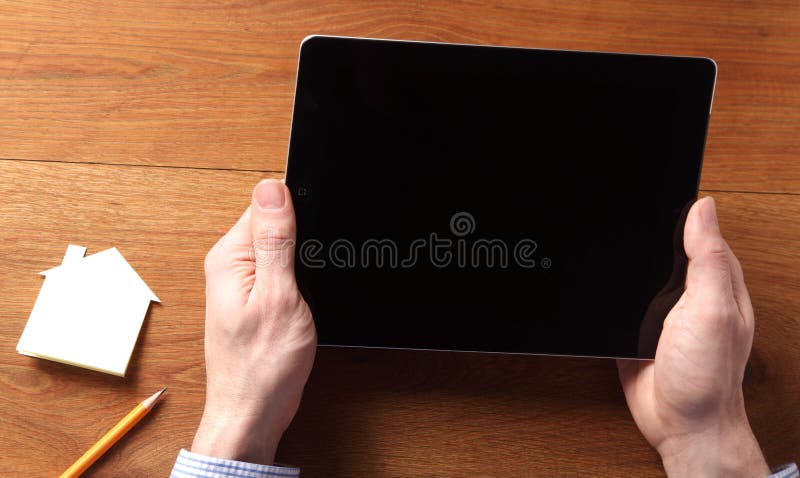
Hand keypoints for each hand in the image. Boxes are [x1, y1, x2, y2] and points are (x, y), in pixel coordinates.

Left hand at [191, 179, 316, 464]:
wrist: (253, 413)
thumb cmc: (262, 366)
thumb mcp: (279, 296)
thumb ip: (275, 240)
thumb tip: (272, 188)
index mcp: (230, 256)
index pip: (265, 204)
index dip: (298, 210)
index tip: (316, 234)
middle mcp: (230, 266)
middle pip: (273, 224)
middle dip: (302, 237)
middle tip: (314, 270)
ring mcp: (241, 284)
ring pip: (280, 249)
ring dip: (302, 260)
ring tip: (309, 288)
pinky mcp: (254, 300)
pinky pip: (280, 271)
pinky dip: (298, 278)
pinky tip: (306, 295)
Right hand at [617, 197, 769, 477]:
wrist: (679, 423)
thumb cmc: (707, 376)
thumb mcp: (712, 311)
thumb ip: (708, 261)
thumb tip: (703, 208)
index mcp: (716, 280)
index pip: (699, 229)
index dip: (679, 207)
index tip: (653, 184)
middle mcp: (690, 291)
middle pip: (665, 245)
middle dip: (644, 229)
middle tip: (616, 203)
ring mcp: (662, 308)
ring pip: (640, 269)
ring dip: (624, 259)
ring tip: (601, 235)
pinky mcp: (635, 325)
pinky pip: (620, 298)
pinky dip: (609, 289)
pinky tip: (597, 282)